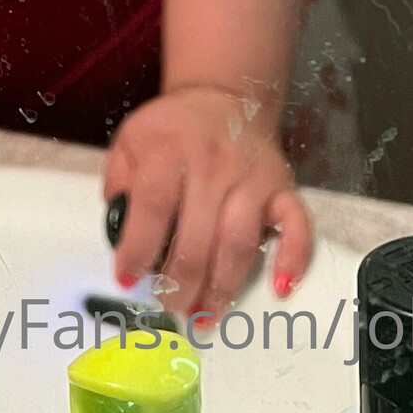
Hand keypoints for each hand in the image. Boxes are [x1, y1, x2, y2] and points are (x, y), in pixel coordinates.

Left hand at [104, 84, 313, 323]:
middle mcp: (213, 163)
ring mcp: (251, 177)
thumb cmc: (173, 129)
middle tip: (168, 307)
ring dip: (221, 287)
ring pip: (238, 243)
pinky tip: (278, 287)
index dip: (138, 248)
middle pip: (197, 236)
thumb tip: (117, 231)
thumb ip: (118, 181)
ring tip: (203, 315)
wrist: (223, 96)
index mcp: (170, 149)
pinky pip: (296, 226)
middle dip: (180, 283)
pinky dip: (292, 259)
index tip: (126, 279)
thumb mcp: (132, 139)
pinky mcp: (282, 187)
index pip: (154, 206)